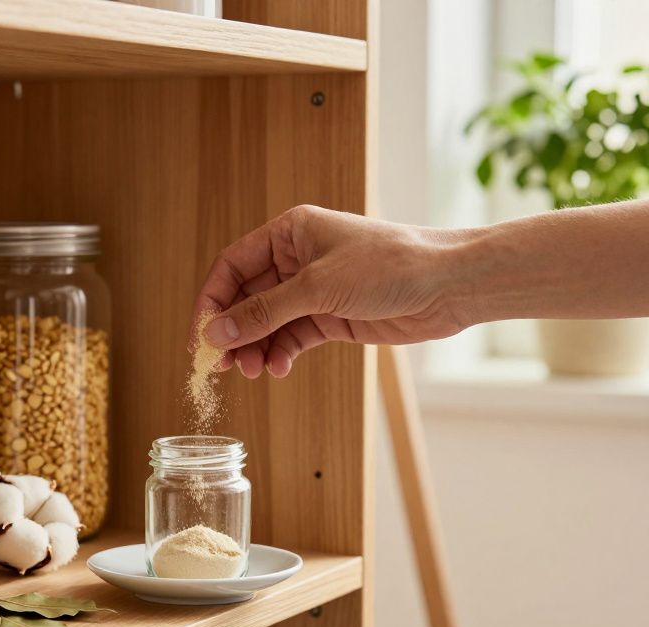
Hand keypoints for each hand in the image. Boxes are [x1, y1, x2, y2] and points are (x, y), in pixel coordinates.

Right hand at [191, 205, 472, 377]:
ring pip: (268, 322)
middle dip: (233, 331)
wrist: (447, 285)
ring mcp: (314, 290)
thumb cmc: (388, 265)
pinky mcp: (332, 317)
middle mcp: (297, 259)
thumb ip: (263, 313)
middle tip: (221, 365)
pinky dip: (281, 353)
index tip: (201, 335)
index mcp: (290, 233)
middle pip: (247, 298)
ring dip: (255, 348)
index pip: (233, 265)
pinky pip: (292, 337)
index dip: (213, 300)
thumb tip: (215, 333)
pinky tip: (278, 368)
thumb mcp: (317, 288)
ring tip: (252, 371)